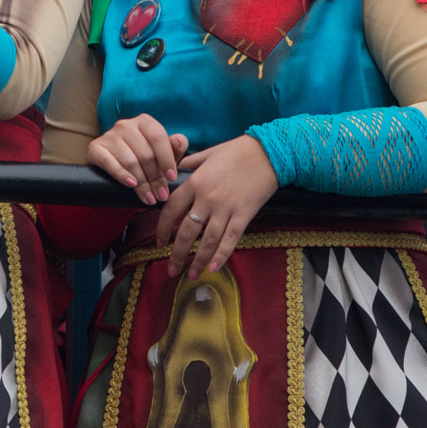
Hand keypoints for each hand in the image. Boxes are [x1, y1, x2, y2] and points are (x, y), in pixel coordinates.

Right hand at [88, 115, 188, 205]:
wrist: (114, 169)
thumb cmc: (143, 161)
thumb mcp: (161, 156)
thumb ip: (173, 149)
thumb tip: (180, 141)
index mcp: (144, 122)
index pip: (158, 137)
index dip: (167, 159)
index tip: (172, 178)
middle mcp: (125, 125)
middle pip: (145, 153)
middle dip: (155, 178)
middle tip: (161, 195)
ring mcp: (109, 135)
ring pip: (130, 161)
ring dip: (142, 183)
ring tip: (149, 198)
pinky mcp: (95, 148)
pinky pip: (109, 163)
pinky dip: (122, 175)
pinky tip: (131, 185)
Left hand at [157, 136, 280, 279]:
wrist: (267, 154)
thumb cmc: (235, 151)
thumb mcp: (206, 154)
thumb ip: (188, 164)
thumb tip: (174, 171)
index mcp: (194, 183)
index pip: (171, 210)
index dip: (162, 229)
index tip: (159, 243)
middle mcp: (207, 199)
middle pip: (186, 232)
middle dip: (177, 254)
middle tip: (171, 269)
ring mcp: (226, 209)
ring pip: (207, 241)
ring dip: (197, 261)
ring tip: (190, 276)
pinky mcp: (243, 216)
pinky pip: (230, 240)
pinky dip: (221, 256)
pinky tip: (213, 269)